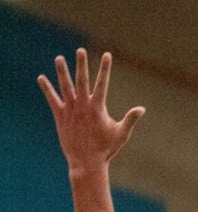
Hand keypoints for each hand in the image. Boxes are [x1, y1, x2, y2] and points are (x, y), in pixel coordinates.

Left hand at [38, 49, 144, 173]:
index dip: (105, 68)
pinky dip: (47, 88)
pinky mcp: (60, 116)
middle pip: (82, 80)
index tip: (107, 55)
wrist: (86, 162)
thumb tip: (142, 109)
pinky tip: (41, 78)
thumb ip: (130, 119)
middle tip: (80, 50)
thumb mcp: (121, 134)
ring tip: (59, 58)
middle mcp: (83, 105)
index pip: (102, 83)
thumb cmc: (106, 149)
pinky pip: (52, 99)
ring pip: (65, 86)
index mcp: (98, 107)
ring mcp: (70, 110)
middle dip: (82, 64)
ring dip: (62, 71)